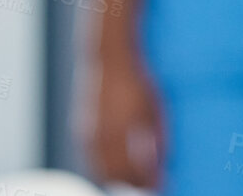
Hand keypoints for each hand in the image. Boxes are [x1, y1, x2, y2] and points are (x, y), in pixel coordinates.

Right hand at [87, 44, 165, 187]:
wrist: (108, 59)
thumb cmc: (137, 82)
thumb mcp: (154, 108)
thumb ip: (156, 137)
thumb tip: (160, 162)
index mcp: (121, 133)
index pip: (135, 171)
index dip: (148, 181)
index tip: (161, 185)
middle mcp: (102, 138)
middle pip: (117, 175)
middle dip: (134, 183)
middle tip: (150, 185)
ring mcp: (88, 135)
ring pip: (102, 170)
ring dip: (118, 178)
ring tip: (134, 179)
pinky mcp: (81, 130)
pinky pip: (93, 158)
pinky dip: (105, 167)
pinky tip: (116, 166)